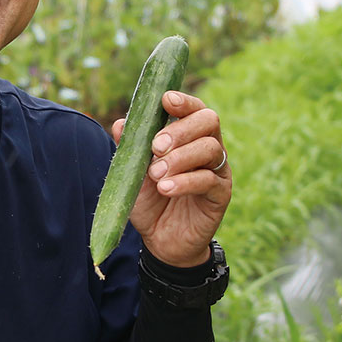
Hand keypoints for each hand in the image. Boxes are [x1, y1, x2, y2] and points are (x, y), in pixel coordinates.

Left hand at [110, 91, 230, 267]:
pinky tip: (166, 188)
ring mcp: (218, 170)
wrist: (160, 240)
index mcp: (189, 136)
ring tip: (156, 174)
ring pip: (210, 149)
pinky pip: (209, 180)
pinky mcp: (220, 194)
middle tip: (156, 147)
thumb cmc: (150, 201)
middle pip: (208, 121)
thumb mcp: (134, 173)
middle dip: (180, 130)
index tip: (166, 101)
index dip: (183, 101)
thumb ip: (130, 148)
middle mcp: (208, 148)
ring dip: (180, 158)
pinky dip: (185, 182)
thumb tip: (121, 123)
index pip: (194, 108)